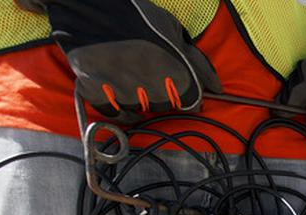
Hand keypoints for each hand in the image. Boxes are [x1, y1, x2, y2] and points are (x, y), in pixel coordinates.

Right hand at [36, 0, 220, 119]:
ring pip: (140, 110)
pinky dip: (119, 109)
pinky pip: (114, 113)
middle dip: (164, 96)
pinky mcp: (94, 90)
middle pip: (165, 106)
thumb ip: (196, 61)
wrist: (90, 5)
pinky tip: (119, 95)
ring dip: (141, 100)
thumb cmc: (136, 14)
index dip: (189, 97)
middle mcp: (150, 85)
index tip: (184, 93)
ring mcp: (121, 90)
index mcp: (172, 70)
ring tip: (133, 78)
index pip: (191, 101)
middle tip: (153, 77)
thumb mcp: (172, 30)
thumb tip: (215, 87)